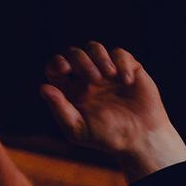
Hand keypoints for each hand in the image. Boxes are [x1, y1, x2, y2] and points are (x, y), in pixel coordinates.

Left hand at [39, 42, 185, 177]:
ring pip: (94, 48)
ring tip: (109, 76)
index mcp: (71, 90)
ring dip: (99, 57)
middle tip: (96, 80)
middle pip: (74, 53)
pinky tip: (127, 81)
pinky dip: (122, 63)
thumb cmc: (107, 137)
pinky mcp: (127, 68)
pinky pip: (119, 54)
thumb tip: (43, 88)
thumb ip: (60, 109)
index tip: (64, 68)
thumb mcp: (79, 129)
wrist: (141, 138)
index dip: (56, 62)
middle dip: (82, 62)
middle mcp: (86, 78)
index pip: (56, 67)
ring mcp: (107, 72)